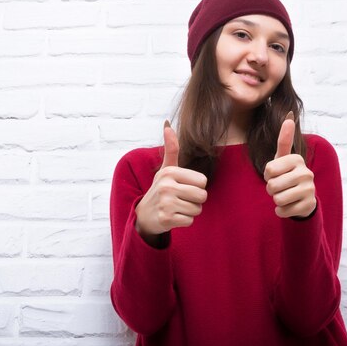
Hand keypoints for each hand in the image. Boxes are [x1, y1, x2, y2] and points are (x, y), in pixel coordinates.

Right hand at [135, 120, 207, 243]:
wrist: (144, 215)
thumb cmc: (161, 189)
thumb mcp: (166, 169)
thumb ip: (171, 148)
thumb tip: (167, 123)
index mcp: (170, 172)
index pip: (203, 181)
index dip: (197, 186)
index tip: (183, 187)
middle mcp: (166, 186)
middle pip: (202, 196)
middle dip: (196, 200)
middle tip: (181, 199)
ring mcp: (165, 203)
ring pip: (197, 209)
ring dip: (190, 211)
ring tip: (176, 208)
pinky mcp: (166, 219)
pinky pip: (190, 221)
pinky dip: (184, 221)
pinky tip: (173, 217)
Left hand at [264, 111, 316, 218]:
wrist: (303, 197)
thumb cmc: (287, 175)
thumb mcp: (283, 158)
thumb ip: (284, 139)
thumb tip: (289, 116)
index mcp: (297, 159)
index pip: (269, 169)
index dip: (268, 175)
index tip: (276, 174)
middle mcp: (306, 173)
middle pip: (272, 186)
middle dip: (271, 189)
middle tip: (280, 187)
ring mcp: (309, 190)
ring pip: (277, 199)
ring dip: (276, 200)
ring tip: (285, 195)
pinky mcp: (308, 205)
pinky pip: (283, 211)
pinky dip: (281, 211)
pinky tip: (289, 205)